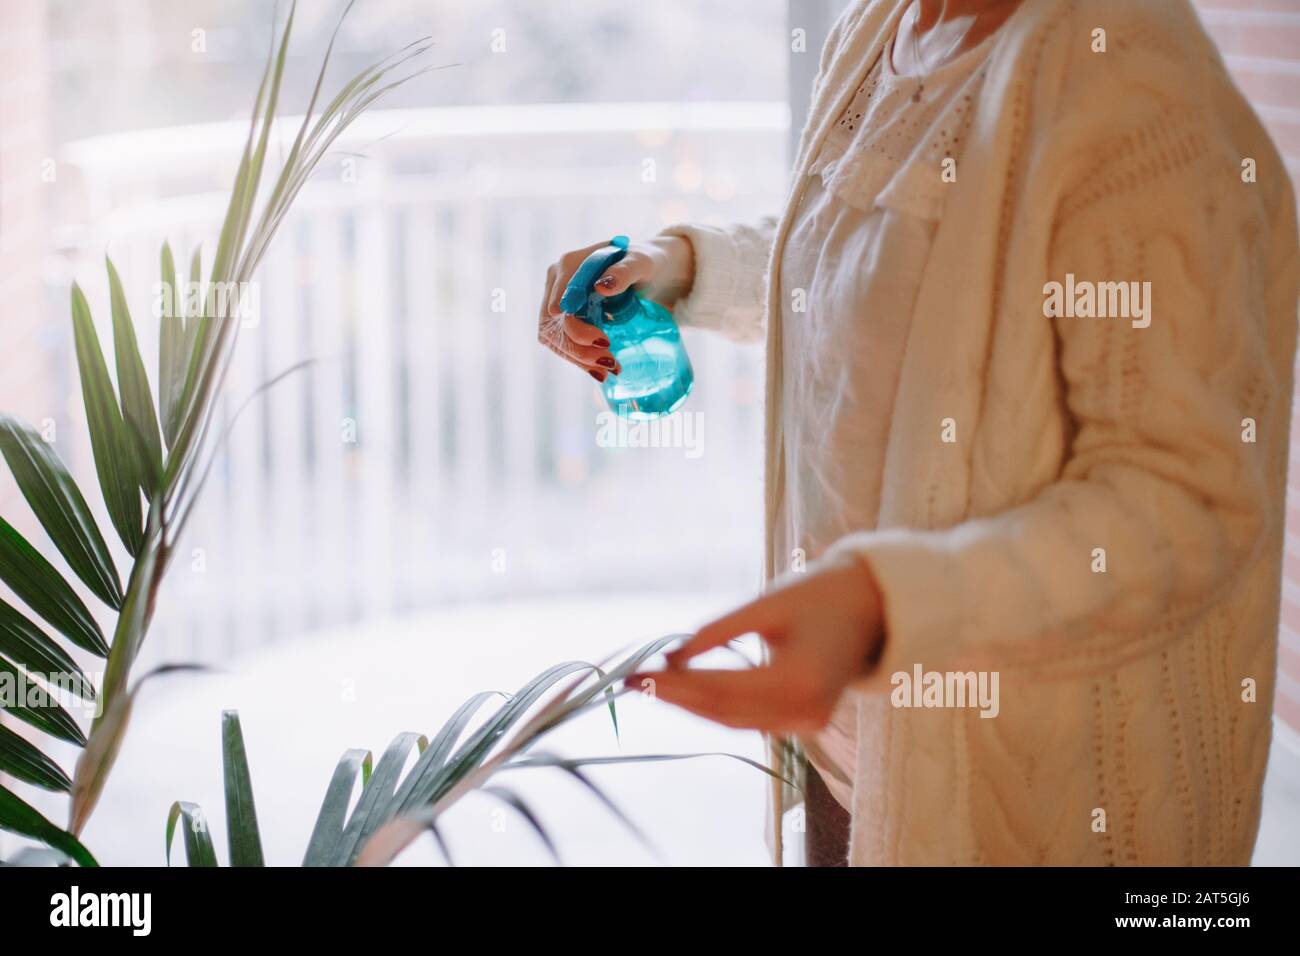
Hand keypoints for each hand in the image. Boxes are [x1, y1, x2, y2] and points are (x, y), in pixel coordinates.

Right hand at [537, 235, 693, 382]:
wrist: (649, 274)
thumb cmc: (644, 263)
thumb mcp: (641, 263)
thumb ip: (624, 271)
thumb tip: (601, 286)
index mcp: (570, 264)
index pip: (560, 300)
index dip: (573, 324)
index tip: (601, 341)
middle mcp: (558, 283)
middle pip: (552, 324)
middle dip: (578, 347)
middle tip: (610, 361)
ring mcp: (559, 303)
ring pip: (554, 339)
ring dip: (579, 359)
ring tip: (610, 370)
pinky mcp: (566, 320)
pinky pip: (563, 345)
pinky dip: (581, 361)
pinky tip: (602, 372)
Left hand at [628, 561, 884, 733]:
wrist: (873, 608)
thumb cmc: (819, 595)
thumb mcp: (765, 605)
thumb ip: (718, 632)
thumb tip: (671, 656)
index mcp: (799, 680)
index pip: (721, 690)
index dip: (675, 686)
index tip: (638, 674)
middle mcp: (804, 711)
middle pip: (722, 712)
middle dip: (674, 698)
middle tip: (632, 682)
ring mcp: (806, 722)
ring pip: (732, 721)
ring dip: (689, 705)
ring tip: (649, 686)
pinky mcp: (804, 721)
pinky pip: (748, 718)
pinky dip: (714, 706)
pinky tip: (683, 692)